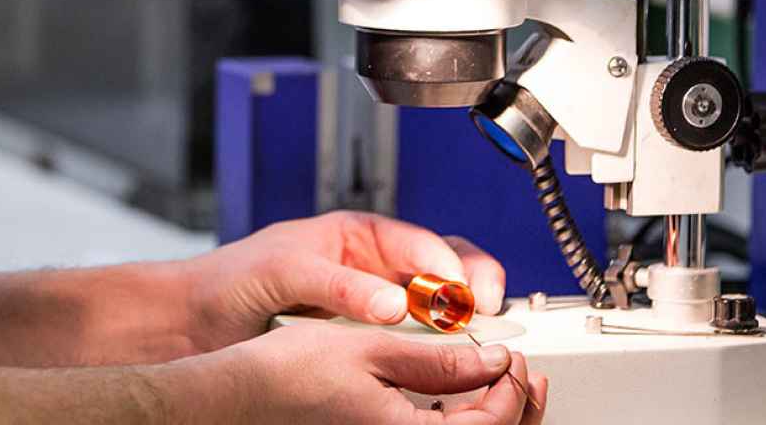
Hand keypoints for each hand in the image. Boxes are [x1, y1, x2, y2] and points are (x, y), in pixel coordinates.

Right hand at [159, 322, 546, 424]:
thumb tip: (490, 359)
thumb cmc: (289, 374)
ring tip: (503, 383)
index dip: (511, 388)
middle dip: (515, 408)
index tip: (512, 355)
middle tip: (523, 372)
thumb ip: (438, 360)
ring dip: (493, 416)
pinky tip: (462, 398)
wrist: (241, 395)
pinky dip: (461, 421)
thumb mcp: (372, 348)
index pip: (490, 424)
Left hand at [180, 210, 505, 350]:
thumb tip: (391, 302)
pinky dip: (430, 352)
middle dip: (473, 289)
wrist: (197, 320)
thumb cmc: (232, 278)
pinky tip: (436, 364)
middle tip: (484, 314)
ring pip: (435, 310)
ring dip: (458, 322)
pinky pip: (409, 345)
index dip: (451, 265)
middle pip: (445, 271)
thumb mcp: (284, 269)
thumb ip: (337, 283)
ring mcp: (373, 306)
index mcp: (359, 235)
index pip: (423, 243)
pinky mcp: (365, 342)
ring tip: (470, 341)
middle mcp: (374, 268)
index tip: (464, 291)